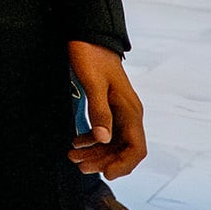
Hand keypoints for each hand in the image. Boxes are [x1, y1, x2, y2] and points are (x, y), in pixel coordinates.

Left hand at [65, 40, 147, 178]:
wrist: (89, 35)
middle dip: (104, 161)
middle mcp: (129, 114)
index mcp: (131, 110)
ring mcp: (120, 111)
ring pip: (113, 142)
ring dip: (96, 153)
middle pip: (124, 149)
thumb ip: (99, 111)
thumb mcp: (93, 83)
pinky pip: (104, 132)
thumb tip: (103, 139)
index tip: (106, 174)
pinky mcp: (108, 108)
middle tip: (80, 167)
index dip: (124, 164)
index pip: (136, 147)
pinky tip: (76, 144)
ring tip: (73, 158)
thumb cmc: (92, 56)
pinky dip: (92, 140)